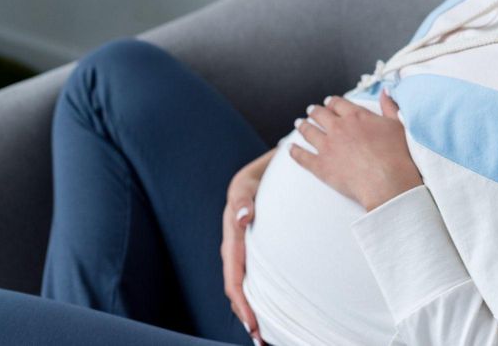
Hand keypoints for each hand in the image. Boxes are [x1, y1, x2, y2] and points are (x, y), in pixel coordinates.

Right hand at [221, 147, 274, 345]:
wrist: (263, 169)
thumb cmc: (258, 175)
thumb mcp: (248, 183)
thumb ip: (244, 199)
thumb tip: (244, 217)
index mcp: (232, 235)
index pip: (233, 277)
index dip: (242, 303)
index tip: (252, 323)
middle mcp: (234, 246)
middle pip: (236, 288)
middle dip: (246, 314)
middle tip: (260, 338)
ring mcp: (242, 248)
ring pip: (242, 284)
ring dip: (250, 308)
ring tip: (262, 332)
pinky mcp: (251, 247)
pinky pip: (250, 275)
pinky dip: (255, 294)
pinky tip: (266, 306)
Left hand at [292, 90, 423, 211]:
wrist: (388, 183)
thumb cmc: (397, 155)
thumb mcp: (397, 125)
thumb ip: (389, 106)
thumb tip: (385, 91)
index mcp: (356, 116)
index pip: (338, 103)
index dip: (332, 102)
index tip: (329, 102)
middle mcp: (338, 128)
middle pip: (321, 114)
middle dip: (315, 111)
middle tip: (311, 111)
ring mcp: (327, 146)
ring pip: (309, 131)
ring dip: (303, 126)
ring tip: (299, 124)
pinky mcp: (321, 166)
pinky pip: (302, 156)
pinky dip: (294, 151)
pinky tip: (290, 148)